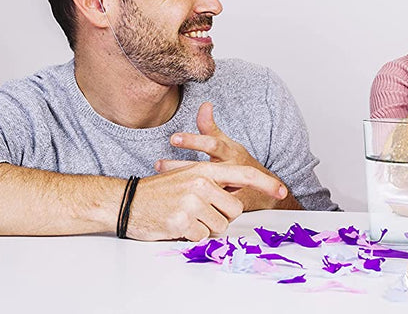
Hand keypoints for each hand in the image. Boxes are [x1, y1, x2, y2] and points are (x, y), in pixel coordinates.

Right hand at [128, 162, 286, 240]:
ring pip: (220, 226)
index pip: (244, 174)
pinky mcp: (182, 221)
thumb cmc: (158, 192)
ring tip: (188, 218)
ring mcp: (192, 202)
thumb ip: (212, 183)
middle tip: (201, 214)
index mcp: (204, 170)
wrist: (125, 201)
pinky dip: (192, 236)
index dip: (265, 183)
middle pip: (234, 210)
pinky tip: (178, 226)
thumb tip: (234, 196)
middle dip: (222, 217)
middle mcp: (201, 183)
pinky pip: (202, 237)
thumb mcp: (187, 176)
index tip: (282, 190)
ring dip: (206, 228)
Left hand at [156, 102, 298, 210]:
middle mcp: (231, 169)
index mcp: (230, 153)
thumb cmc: (239, 164)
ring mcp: (232, 188)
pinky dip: (191, 205)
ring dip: (182, 184)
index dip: (193, 141)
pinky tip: (173, 205)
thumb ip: (212, 127)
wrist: (266, 191)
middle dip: (181, 165)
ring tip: (160, 180)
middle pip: (205, 168)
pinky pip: (209, 206)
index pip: (212, 145)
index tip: (173, 139)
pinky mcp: (230, 206)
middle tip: (159, 163)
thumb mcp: (227, 144)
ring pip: (206, 188)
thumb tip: (205, 104)